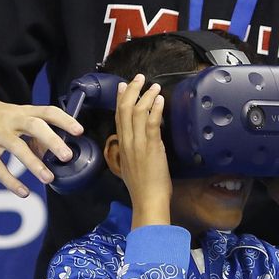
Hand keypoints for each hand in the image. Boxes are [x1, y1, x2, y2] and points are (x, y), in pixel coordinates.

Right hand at [0, 91, 82, 197]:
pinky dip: (10, 181)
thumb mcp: (18, 118)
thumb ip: (36, 135)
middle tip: (67, 156)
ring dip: (34, 164)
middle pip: (34, 126)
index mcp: (24, 112)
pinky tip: (23, 192)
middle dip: (51, 140)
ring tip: (49, 178)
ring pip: (17, 147)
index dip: (64, 120)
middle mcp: (12, 120)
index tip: (79, 130)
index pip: (47, 112)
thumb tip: (54, 154)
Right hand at [113, 75, 171, 227]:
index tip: (124, 86)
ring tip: (154, 86)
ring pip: (137, 113)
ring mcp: (138, 144)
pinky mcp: (151, 147)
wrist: (147, 200)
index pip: (118, 117)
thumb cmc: (142, 187)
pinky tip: (160, 100)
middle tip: (139, 78)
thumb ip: (132, 151)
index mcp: (122, 146)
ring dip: (147, 96)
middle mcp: (127, 142)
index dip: (121, 99)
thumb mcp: (130, 166)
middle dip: (132, 91)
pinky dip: (155, 109)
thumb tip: (139, 141)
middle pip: (124, 109)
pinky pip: (151, 124)